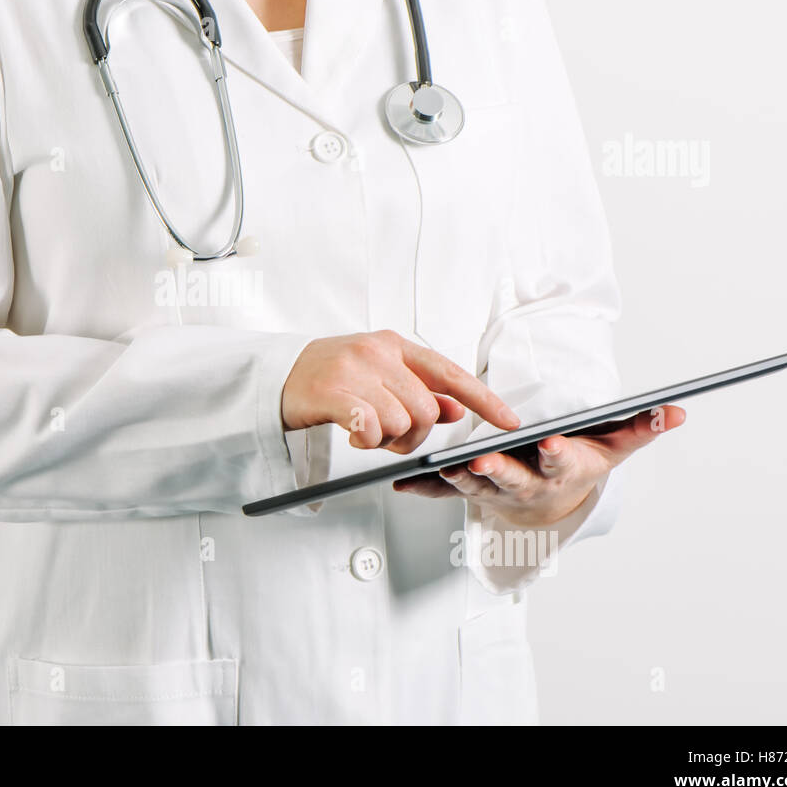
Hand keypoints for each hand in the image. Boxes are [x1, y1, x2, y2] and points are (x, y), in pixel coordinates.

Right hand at [281, 331, 520, 453]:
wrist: (277, 375)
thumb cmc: (329, 377)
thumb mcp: (379, 376)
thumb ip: (418, 390)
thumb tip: (457, 409)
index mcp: (395, 346)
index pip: (450, 373)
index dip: (483, 399)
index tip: (509, 421)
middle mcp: (378, 352)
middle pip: (426, 408)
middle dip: (414, 435)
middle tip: (390, 438)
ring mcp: (354, 369)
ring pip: (401, 421)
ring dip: (387, 440)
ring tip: (367, 434)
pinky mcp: (331, 391)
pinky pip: (369, 425)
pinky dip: (368, 439)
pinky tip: (355, 436)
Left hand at [392, 405, 685, 525]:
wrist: (551, 499)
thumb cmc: (580, 462)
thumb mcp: (613, 446)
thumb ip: (640, 427)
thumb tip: (675, 411)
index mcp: (560, 469)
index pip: (560, 461)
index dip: (556, 454)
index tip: (550, 444)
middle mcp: (526, 484)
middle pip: (510, 480)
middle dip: (496, 472)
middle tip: (480, 462)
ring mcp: (494, 490)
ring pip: (472, 486)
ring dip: (454, 478)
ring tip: (438, 466)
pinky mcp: (468, 489)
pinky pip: (443, 490)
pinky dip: (423, 487)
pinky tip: (403, 481)